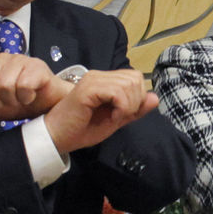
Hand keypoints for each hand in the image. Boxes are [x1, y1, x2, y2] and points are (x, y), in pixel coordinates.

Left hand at [0, 53, 72, 120]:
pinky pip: (23, 85)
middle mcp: (1, 59)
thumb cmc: (21, 102)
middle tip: (9, 103)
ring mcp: (19, 59)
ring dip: (13, 101)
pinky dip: (26, 98)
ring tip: (20, 99)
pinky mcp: (36, 65)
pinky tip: (30, 96)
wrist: (50, 103)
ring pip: (4, 85)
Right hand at [43, 69, 158, 154]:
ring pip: (129, 84)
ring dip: (127, 106)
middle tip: (118, 116)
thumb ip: (134, 109)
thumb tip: (155, 97)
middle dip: (134, 101)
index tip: (123, 114)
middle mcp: (99, 75)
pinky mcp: (88, 88)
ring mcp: (93, 80)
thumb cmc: (81, 130)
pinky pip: (117, 92)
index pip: (135, 78)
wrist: (56, 137)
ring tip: (112, 117)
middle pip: (135, 79)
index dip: (137, 98)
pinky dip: (121, 107)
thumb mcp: (114, 120)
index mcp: (105, 81)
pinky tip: (111, 117)